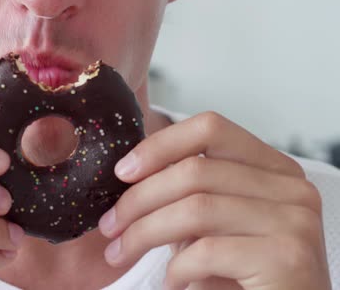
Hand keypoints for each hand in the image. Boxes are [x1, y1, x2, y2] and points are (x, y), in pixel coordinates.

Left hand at [98, 112, 330, 289]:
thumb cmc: (245, 275)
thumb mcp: (215, 223)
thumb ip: (187, 193)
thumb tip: (129, 174)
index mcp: (274, 168)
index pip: (210, 129)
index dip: (159, 146)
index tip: (123, 172)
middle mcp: (291, 187)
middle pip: (195, 171)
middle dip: (137, 200)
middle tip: (109, 225)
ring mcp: (294, 219)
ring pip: (195, 209)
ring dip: (143, 233)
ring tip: (121, 253)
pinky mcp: (287, 257)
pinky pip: (207, 251)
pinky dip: (176, 269)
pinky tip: (171, 282)